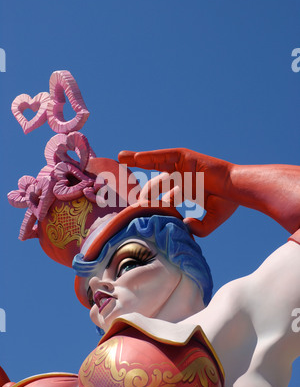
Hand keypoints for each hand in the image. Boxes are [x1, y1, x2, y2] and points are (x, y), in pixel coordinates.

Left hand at [118, 148, 237, 236]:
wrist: (237, 190)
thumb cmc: (227, 203)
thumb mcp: (209, 221)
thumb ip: (197, 227)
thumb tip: (183, 229)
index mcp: (186, 190)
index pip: (163, 195)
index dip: (150, 202)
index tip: (138, 210)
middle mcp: (182, 176)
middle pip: (155, 181)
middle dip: (141, 186)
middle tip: (129, 194)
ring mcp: (182, 166)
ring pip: (155, 163)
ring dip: (137, 159)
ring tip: (120, 158)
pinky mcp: (184, 157)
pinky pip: (163, 157)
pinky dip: (149, 157)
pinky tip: (135, 158)